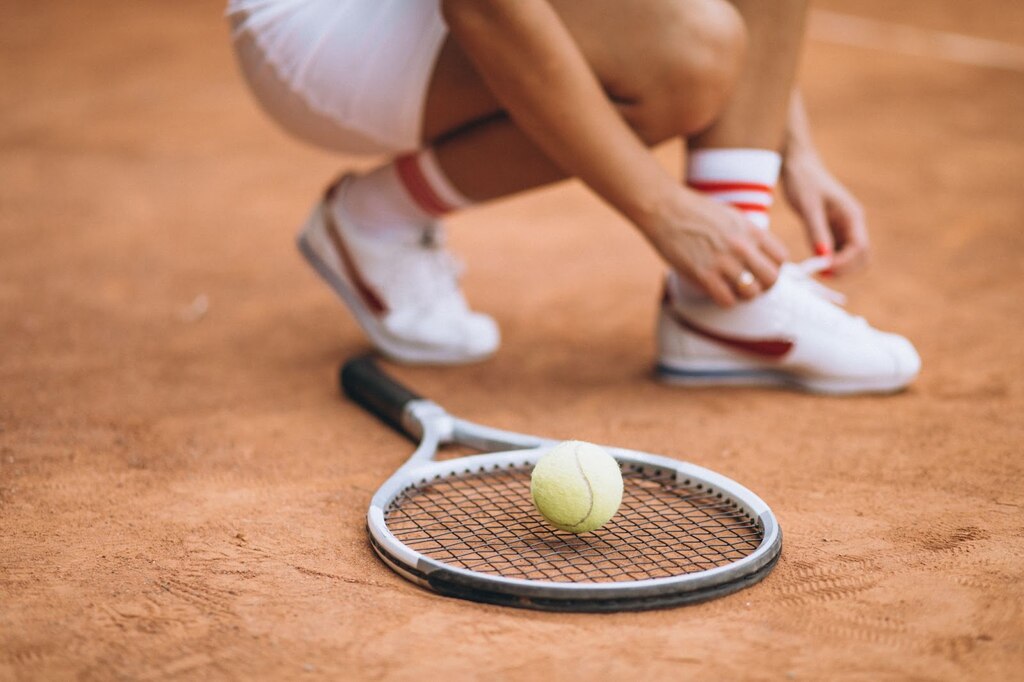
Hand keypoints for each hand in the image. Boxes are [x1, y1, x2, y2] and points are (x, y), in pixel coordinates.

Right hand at [641, 188, 788, 306]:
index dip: (773, 267)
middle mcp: (741, 246)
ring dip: (743, 295)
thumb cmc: (693, 211)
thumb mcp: (730, 216)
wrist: (664, 209)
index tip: (761, 270)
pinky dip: (724, 300)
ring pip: (751, 293)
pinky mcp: (704, 275)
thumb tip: (756, 253)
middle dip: (763, 286)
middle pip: (771, 279)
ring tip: (731, 289)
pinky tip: (715, 291)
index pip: (781, 258)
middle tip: (750, 285)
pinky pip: (727, 300)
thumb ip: (747, 235)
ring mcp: (723, 262)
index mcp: (750, 230)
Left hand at [782, 146, 868, 275]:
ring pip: (851, 257)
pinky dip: (830, 260)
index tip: (823, 269)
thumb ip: (816, 231)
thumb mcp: (808, 206)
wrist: (797, 166)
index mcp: (852, 216)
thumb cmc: (803, 181)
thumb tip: (824, 257)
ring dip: (838, 267)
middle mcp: (853, 223)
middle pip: (861, 256)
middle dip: (845, 269)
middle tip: (820, 273)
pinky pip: (838, 251)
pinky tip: (814, 261)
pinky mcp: (833, 230)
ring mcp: (844, 228)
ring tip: (815, 269)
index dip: (845, 263)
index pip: (859, 248)